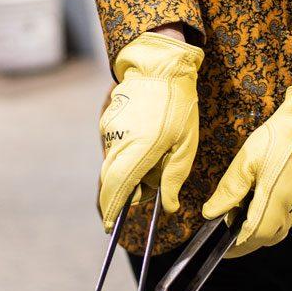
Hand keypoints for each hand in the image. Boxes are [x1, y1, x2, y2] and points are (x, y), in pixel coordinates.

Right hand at [98, 32, 202, 230]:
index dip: (112, 211)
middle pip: (111, 180)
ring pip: (112, 163)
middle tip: (139, 195)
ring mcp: (108, 130)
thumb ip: (173, 178)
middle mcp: (117, 142)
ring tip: (152, 155)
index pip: (117, 190)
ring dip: (127, 170)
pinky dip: (125, 153)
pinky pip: (113, 145)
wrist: (158, 64)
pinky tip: (145, 139)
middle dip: (123, 192)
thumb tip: (167, 207)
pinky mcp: (106, 119)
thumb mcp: (185, 144)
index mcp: (138, 150)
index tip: (111, 226)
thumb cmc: (178, 104)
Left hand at [202, 87, 291, 257]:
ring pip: (280, 229)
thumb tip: (211, 214)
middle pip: (267, 237)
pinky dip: (276, 215)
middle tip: (233, 223)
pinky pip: (291, 217)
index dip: (238, 247)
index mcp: (274, 202)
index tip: (225, 250)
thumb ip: (229, 191)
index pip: (253, 237)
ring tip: (248, 206)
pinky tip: (268, 197)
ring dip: (263, 225)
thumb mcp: (246, 161)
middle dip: (249, 236)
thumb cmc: (277, 140)